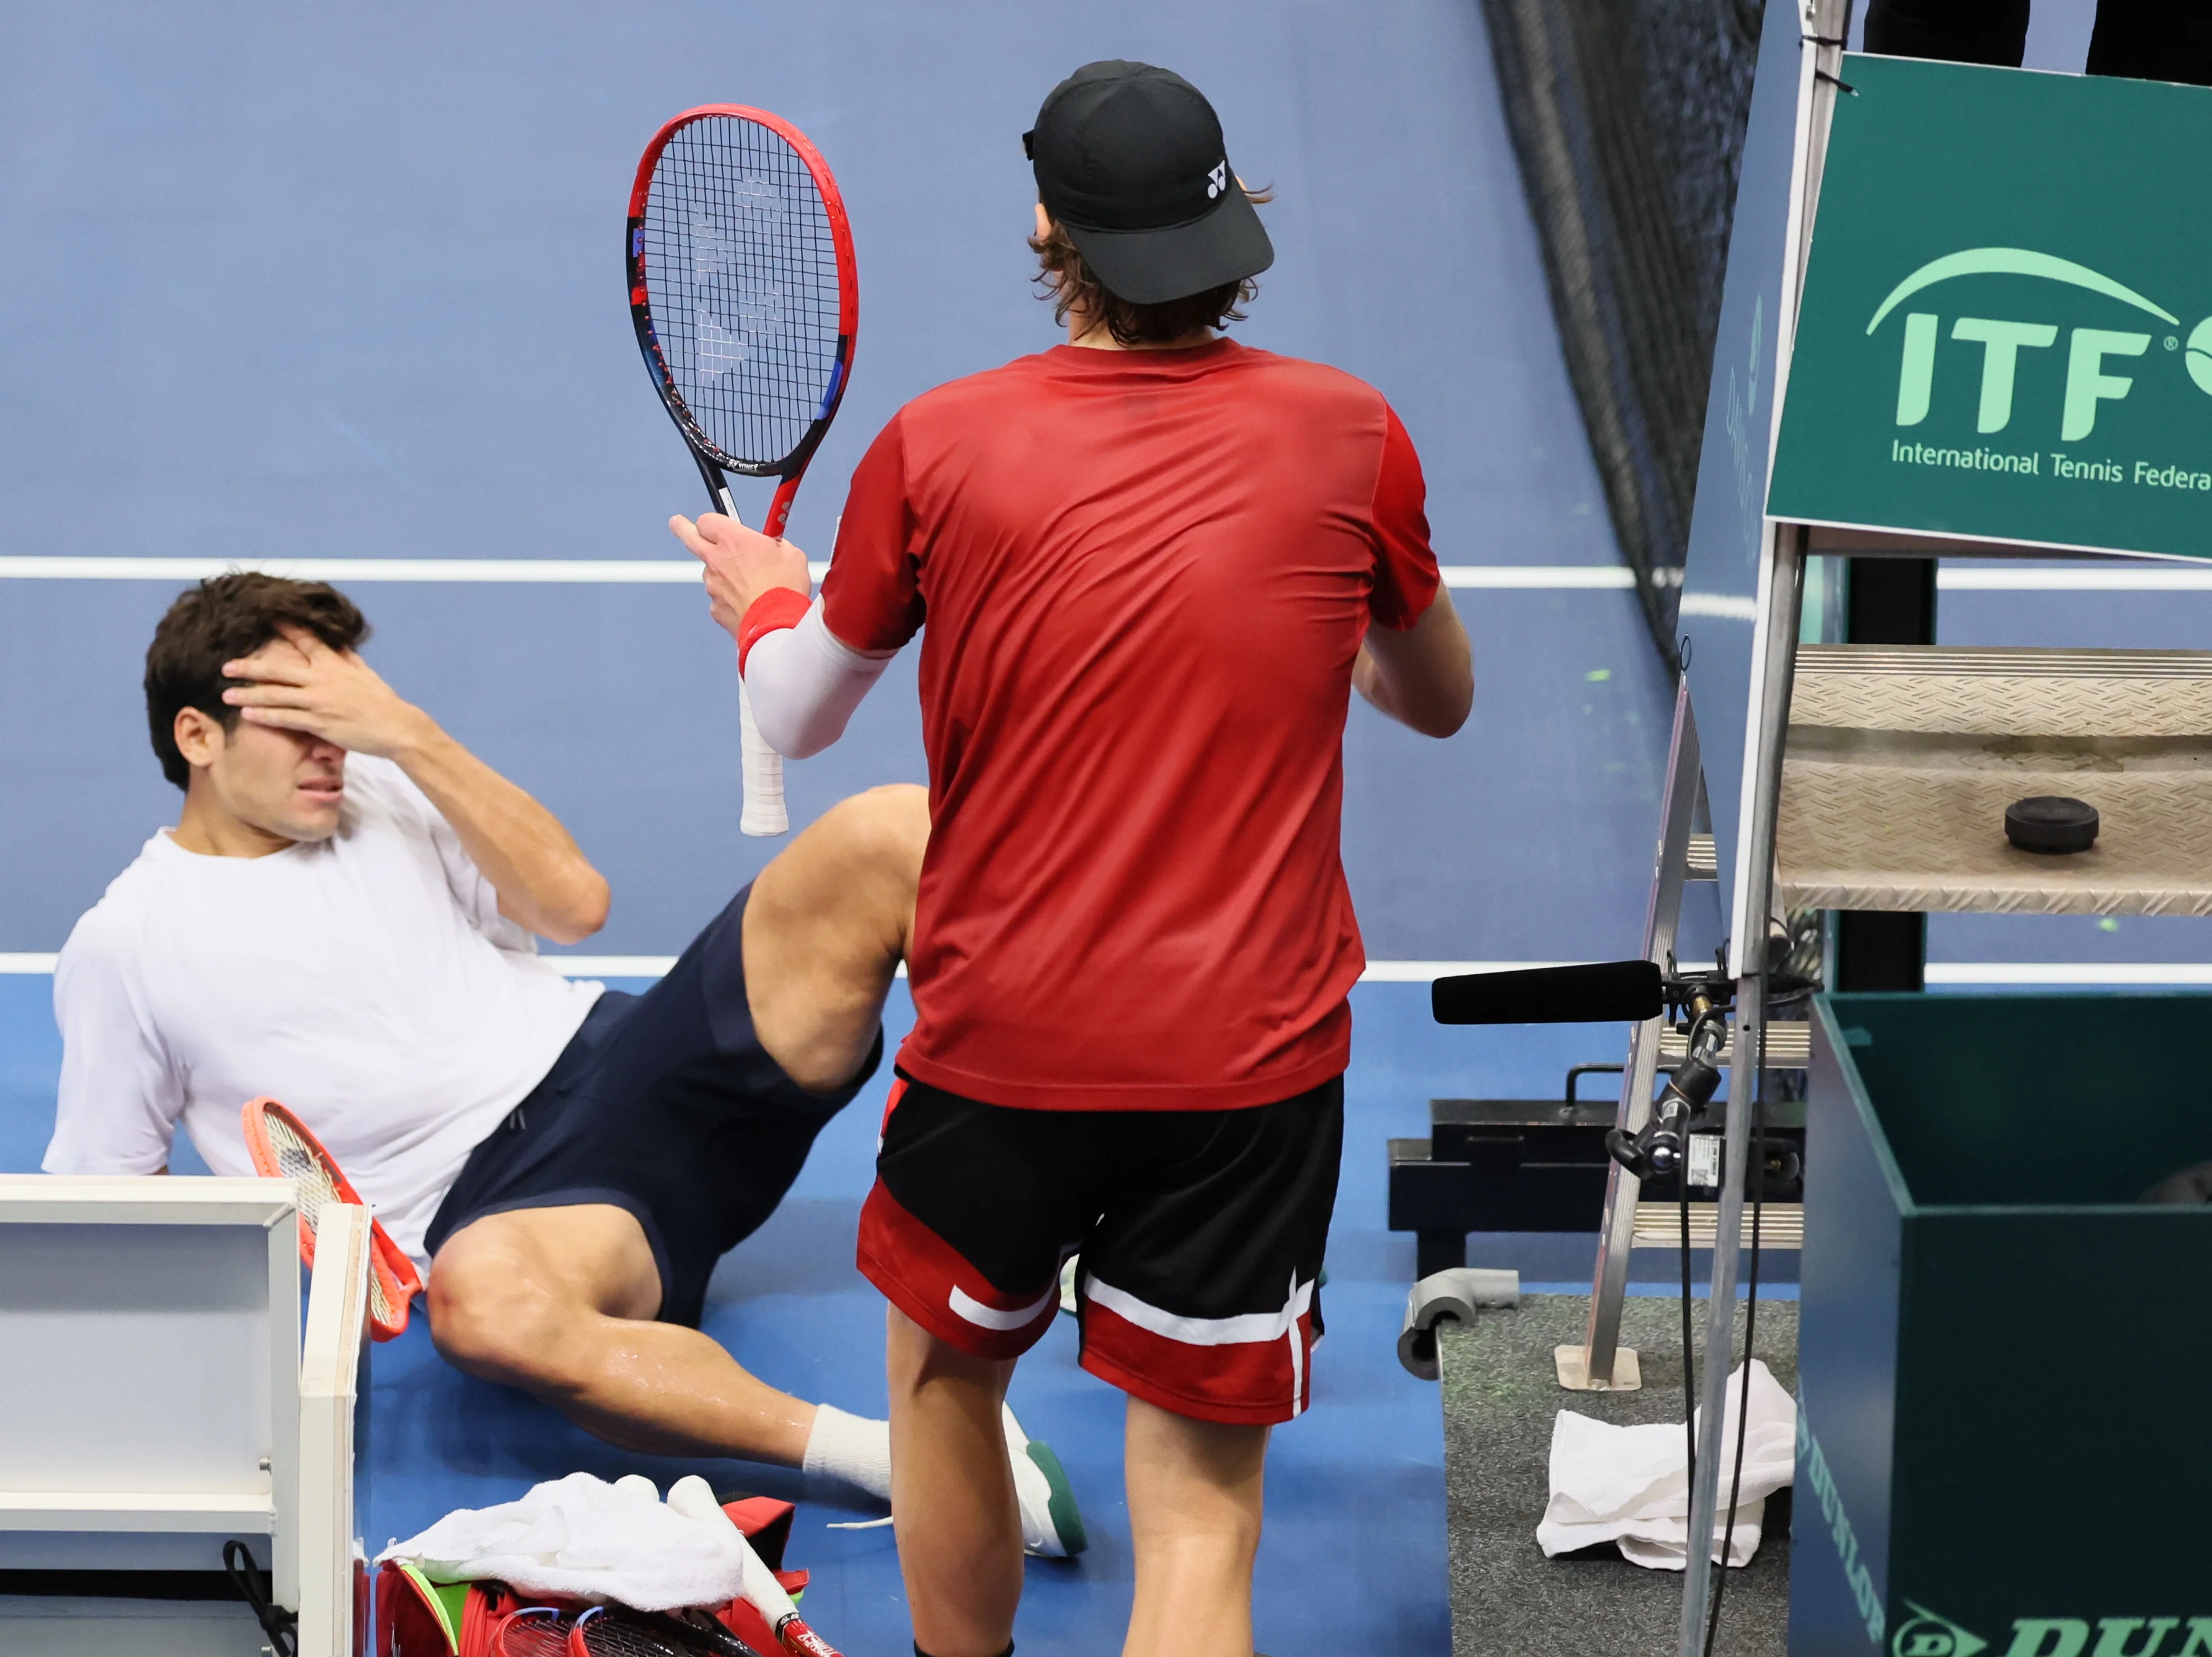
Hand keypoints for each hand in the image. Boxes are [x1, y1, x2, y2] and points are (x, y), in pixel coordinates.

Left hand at [221, 627, 438, 758]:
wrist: (396, 727)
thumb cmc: (383, 702)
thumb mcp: (366, 674)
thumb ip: (347, 659)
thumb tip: (337, 643)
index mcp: (334, 664)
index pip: (304, 640)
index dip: (283, 628)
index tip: (264, 618)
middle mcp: (322, 679)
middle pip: (277, 670)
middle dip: (249, 667)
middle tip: (226, 666)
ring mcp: (319, 701)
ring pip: (275, 695)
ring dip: (248, 694)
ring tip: (226, 693)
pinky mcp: (319, 722)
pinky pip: (285, 718)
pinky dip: (264, 716)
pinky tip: (247, 714)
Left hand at [669, 511, 811, 637]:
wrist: (777, 625)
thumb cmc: (785, 588)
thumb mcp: (791, 554)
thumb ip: (776, 545)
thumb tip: (775, 547)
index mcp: (734, 540)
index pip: (707, 520)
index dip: (713, 522)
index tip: (715, 523)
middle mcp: (717, 560)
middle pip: (690, 537)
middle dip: (682, 527)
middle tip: (677, 523)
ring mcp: (713, 585)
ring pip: (711, 573)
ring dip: (723, 573)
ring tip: (750, 584)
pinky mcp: (715, 608)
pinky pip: (720, 598)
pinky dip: (731, 599)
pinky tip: (750, 604)